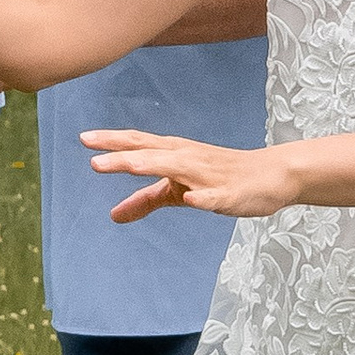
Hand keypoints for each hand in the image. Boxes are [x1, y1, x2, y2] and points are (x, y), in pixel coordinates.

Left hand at [82, 128, 298, 221]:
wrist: (271, 176)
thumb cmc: (220, 177)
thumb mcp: (178, 191)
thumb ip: (146, 200)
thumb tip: (113, 215)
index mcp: (175, 154)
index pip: (138, 144)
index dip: (111, 142)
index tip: (84, 138)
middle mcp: (189, 158)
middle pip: (152, 153)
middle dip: (123, 154)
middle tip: (92, 155)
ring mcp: (209, 175)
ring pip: (178, 168)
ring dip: (154, 165)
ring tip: (130, 165)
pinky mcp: (230, 194)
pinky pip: (214, 196)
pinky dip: (203, 197)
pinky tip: (191, 200)